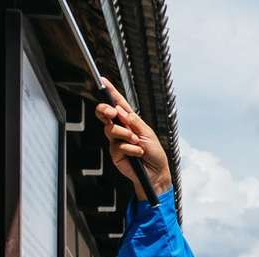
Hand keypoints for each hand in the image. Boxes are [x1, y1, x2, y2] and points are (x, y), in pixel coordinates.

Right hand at [95, 79, 172, 196]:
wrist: (156, 173)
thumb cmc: (155, 154)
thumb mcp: (148, 134)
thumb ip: (134, 122)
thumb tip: (121, 111)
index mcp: (131, 122)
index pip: (119, 104)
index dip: (111, 92)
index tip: (103, 81)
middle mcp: (122, 129)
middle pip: (106, 115)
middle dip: (106, 111)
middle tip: (112, 113)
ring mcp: (117, 141)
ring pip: (111, 130)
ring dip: (126, 134)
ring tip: (136, 142)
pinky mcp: (115, 153)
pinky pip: (118, 146)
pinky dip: (131, 149)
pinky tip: (138, 153)